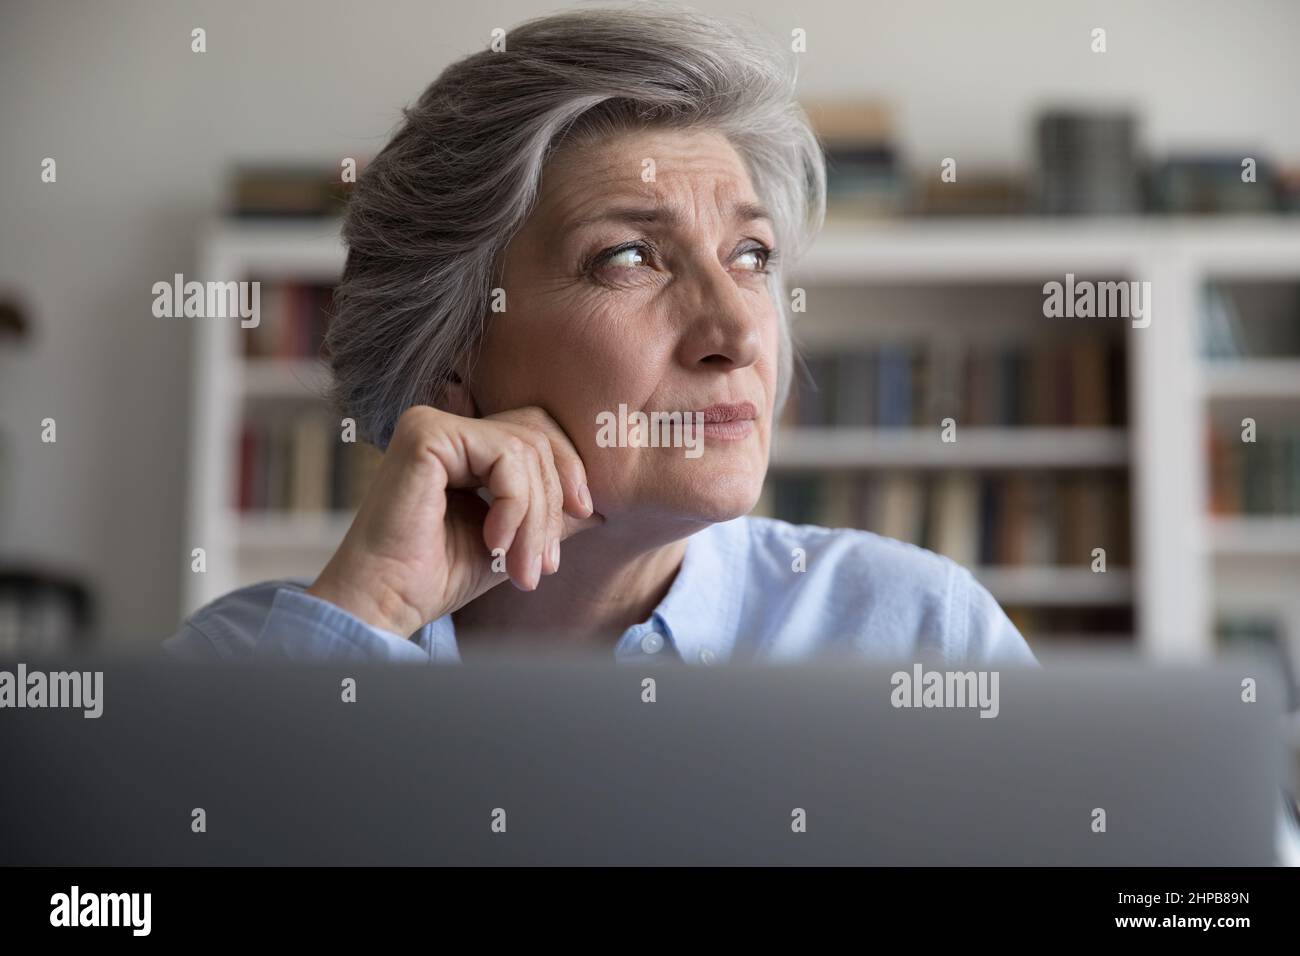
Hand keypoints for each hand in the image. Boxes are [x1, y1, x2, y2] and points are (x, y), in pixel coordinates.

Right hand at [305, 404, 602, 636]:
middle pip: (538, 436)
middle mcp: (444, 424)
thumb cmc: (437, 576)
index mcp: (461, 442)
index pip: (537, 434)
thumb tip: (603, 507)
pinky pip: (503, 457)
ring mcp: (432, 424)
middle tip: (545, 563)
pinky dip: (515, 505)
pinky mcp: (426, 434)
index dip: (569, 473)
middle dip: (555, 502)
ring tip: (522, 568)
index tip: (586, 517)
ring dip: (536, 517)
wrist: (385, 603)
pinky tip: (495, 543)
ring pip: (526, 449)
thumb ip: (549, 516)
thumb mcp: (512, 541)